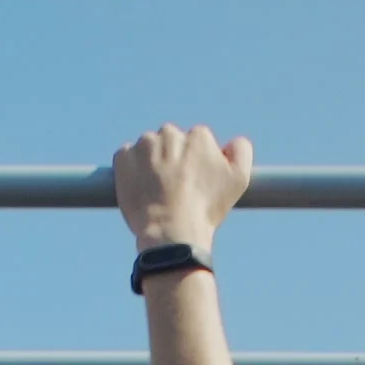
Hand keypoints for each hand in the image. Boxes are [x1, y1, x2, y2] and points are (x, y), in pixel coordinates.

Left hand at [113, 124, 252, 250]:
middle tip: (175, 188)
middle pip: (172, 142)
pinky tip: (140, 188)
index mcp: (198, 135)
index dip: (196, 163)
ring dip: (151, 162)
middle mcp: (170, 133)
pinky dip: (131, 168)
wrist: (171, 231)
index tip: (194, 182)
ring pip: (149, 148)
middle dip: (173, 159)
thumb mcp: (239, 180)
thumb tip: (232, 142)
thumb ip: (241, 151)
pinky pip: (126, 156)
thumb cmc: (206, 208)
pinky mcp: (123, 158)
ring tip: (156, 190)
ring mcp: (144, 144)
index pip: (197, 142)